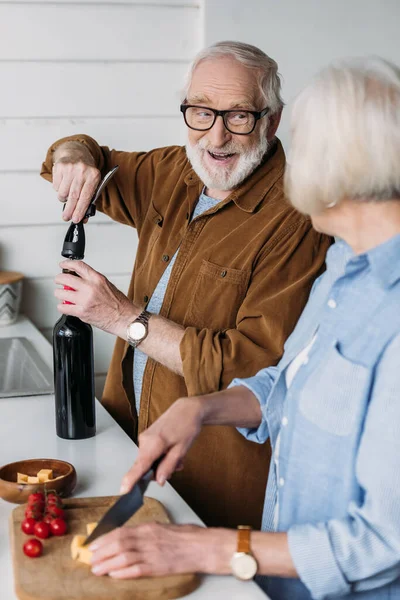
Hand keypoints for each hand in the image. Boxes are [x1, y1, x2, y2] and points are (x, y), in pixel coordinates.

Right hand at [52, 159, 100, 222]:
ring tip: (67, 194)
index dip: (80, 210)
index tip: (76, 219)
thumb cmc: (86, 173)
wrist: (77, 153)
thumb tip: (83, 218)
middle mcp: (82, 171)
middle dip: (70, 210)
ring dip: (64, 198)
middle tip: (66, 217)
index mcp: (93, 176)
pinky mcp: (60, 167)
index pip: (86, 197)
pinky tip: (64, 184)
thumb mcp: (92, 184)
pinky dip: (59, 190)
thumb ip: (88, 201)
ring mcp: (70, 168)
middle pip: (73, 196)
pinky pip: (56, 186)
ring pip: (63, 193)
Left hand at [54, 259, 138, 336]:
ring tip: (64, 297)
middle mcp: (90, 287)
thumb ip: (93, 281)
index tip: (63, 265)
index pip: (78, 266)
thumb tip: (80, 278)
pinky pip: (63, 307)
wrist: (125, 318)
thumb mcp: (107, 285)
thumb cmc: (119, 304)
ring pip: (60, 293)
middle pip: (65, 278)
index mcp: (97, 279)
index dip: (67, 264)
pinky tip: (67, 307)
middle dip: (59, 280)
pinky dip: (62, 307)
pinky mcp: (81, 312)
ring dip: (60, 294)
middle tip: (59, 282)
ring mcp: (85, 300)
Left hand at [90, 523, 234, 578]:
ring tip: (97, 569)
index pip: (121, 531)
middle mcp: (148, 538)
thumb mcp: (162, 528)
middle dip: (102, 552)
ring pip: (124, 556)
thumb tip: (127, 539)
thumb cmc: (185, 537)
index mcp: (149, 528)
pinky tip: (113, 575)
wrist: (202, 546)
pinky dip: (122, 572)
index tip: (93, 545)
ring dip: (107, 563)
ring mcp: (152, 552)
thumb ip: (145, 533)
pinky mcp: (158, 566)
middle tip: (91, 559)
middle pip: (119, 543)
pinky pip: (136, 569)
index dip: (104, 538)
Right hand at [120, 397, 204, 492]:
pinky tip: (171, 450)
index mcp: (153, 444)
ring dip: (163, 462)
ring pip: (150, 461)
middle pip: (146, 467)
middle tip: (177, 464)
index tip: (123, 490)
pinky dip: (161, 455)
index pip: (140, 466)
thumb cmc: (187, 426)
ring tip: (177, 454)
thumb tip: (158, 481)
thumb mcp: (181, 450)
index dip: (131, 480)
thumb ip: (168, 466)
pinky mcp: (147, 437)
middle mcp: (145, 441)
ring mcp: (144, 438)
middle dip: (160, 470)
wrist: (188, 409)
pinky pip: (151, 453)